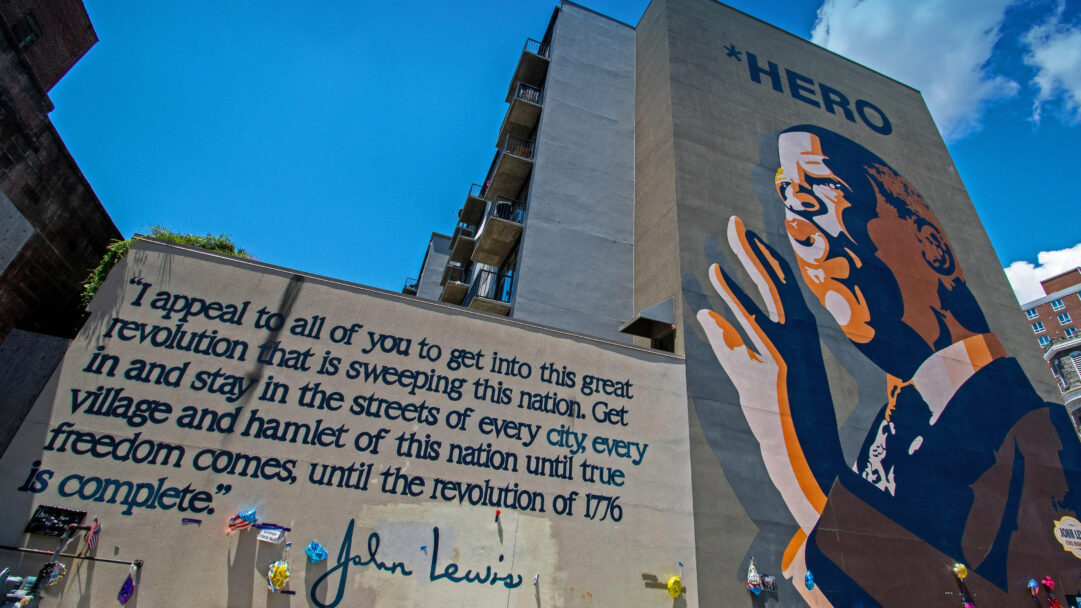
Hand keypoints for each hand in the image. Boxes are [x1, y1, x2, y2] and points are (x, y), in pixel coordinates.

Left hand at [696, 216, 834, 531]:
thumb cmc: (785, 408)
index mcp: (803, 331)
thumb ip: (729, 340)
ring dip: (738, 281)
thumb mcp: (757, 368)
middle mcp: (797, 338)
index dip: (764, 254)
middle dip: (752, 251)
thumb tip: (702, 314)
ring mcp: (781, 356)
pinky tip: (710, 300)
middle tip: (734, 223)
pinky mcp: (767, 375)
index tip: (747, 231)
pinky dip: (727, 316)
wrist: (805, 450)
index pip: (784, 282)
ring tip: (718, 259)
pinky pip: (743, 339)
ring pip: (758, 308)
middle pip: (774, 284)